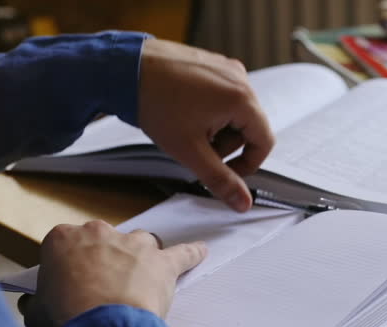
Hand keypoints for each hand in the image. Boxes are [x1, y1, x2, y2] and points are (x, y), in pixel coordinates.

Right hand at [22, 220, 205, 326]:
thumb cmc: (65, 319)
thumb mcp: (36, 313)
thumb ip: (38, 301)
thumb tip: (35, 303)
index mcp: (63, 238)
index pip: (67, 244)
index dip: (72, 265)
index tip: (74, 282)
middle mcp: (100, 233)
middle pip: (106, 241)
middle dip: (106, 260)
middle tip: (104, 286)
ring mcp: (135, 245)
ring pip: (142, 243)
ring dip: (141, 258)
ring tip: (141, 280)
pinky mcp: (162, 262)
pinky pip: (184, 253)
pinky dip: (193, 254)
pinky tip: (202, 252)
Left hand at [138, 38, 274, 211]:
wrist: (123, 68)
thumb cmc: (156, 104)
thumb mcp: (190, 151)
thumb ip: (221, 179)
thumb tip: (243, 203)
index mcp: (242, 99)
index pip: (264, 142)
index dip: (248, 165)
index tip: (225, 172)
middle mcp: (240, 79)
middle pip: (249, 127)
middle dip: (226, 145)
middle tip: (198, 149)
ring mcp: (226, 68)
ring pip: (235, 112)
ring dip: (218, 128)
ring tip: (188, 129)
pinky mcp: (212, 63)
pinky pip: (223, 95)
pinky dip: (210, 110)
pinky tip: (185, 112)